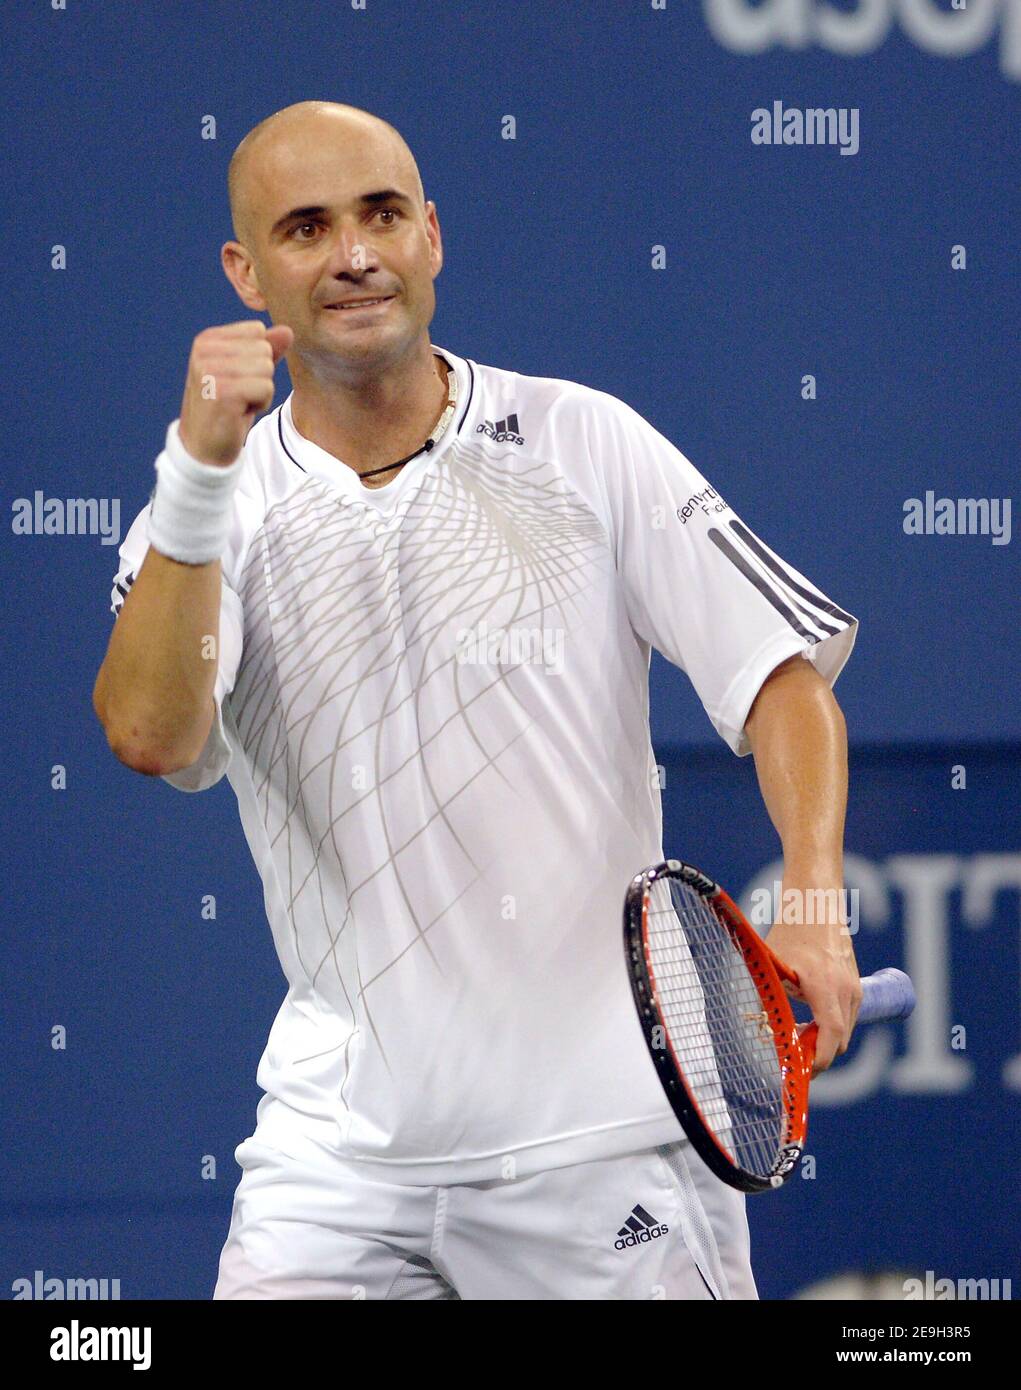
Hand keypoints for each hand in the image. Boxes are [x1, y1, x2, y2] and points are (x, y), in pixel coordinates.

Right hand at [178, 320, 293, 465]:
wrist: (204, 447)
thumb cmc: (227, 408)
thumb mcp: (246, 374)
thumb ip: (266, 350)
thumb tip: (287, 331)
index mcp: (207, 339)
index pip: (258, 331)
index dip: (257, 359)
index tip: (237, 380)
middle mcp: (205, 350)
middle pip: (264, 349)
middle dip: (260, 377)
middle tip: (238, 396)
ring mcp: (210, 370)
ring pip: (267, 368)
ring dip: (261, 392)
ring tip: (238, 404)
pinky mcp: (222, 392)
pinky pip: (266, 387)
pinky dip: (260, 404)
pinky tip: (239, 413)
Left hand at [766, 876, 861, 1074]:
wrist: (815, 901)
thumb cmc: (791, 931)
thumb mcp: (774, 966)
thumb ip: (772, 998)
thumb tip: (761, 1030)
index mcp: (827, 987)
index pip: (831, 1039)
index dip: (817, 1063)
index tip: (800, 1073)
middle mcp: (848, 990)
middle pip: (838, 1041)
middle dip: (816, 1054)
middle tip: (789, 1056)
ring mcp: (855, 987)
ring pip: (842, 1030)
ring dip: (821, 1039)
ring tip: (792, 1035)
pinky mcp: (855, 984)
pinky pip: (845, 1017)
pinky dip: (828, 1025)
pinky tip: (805, 1020)